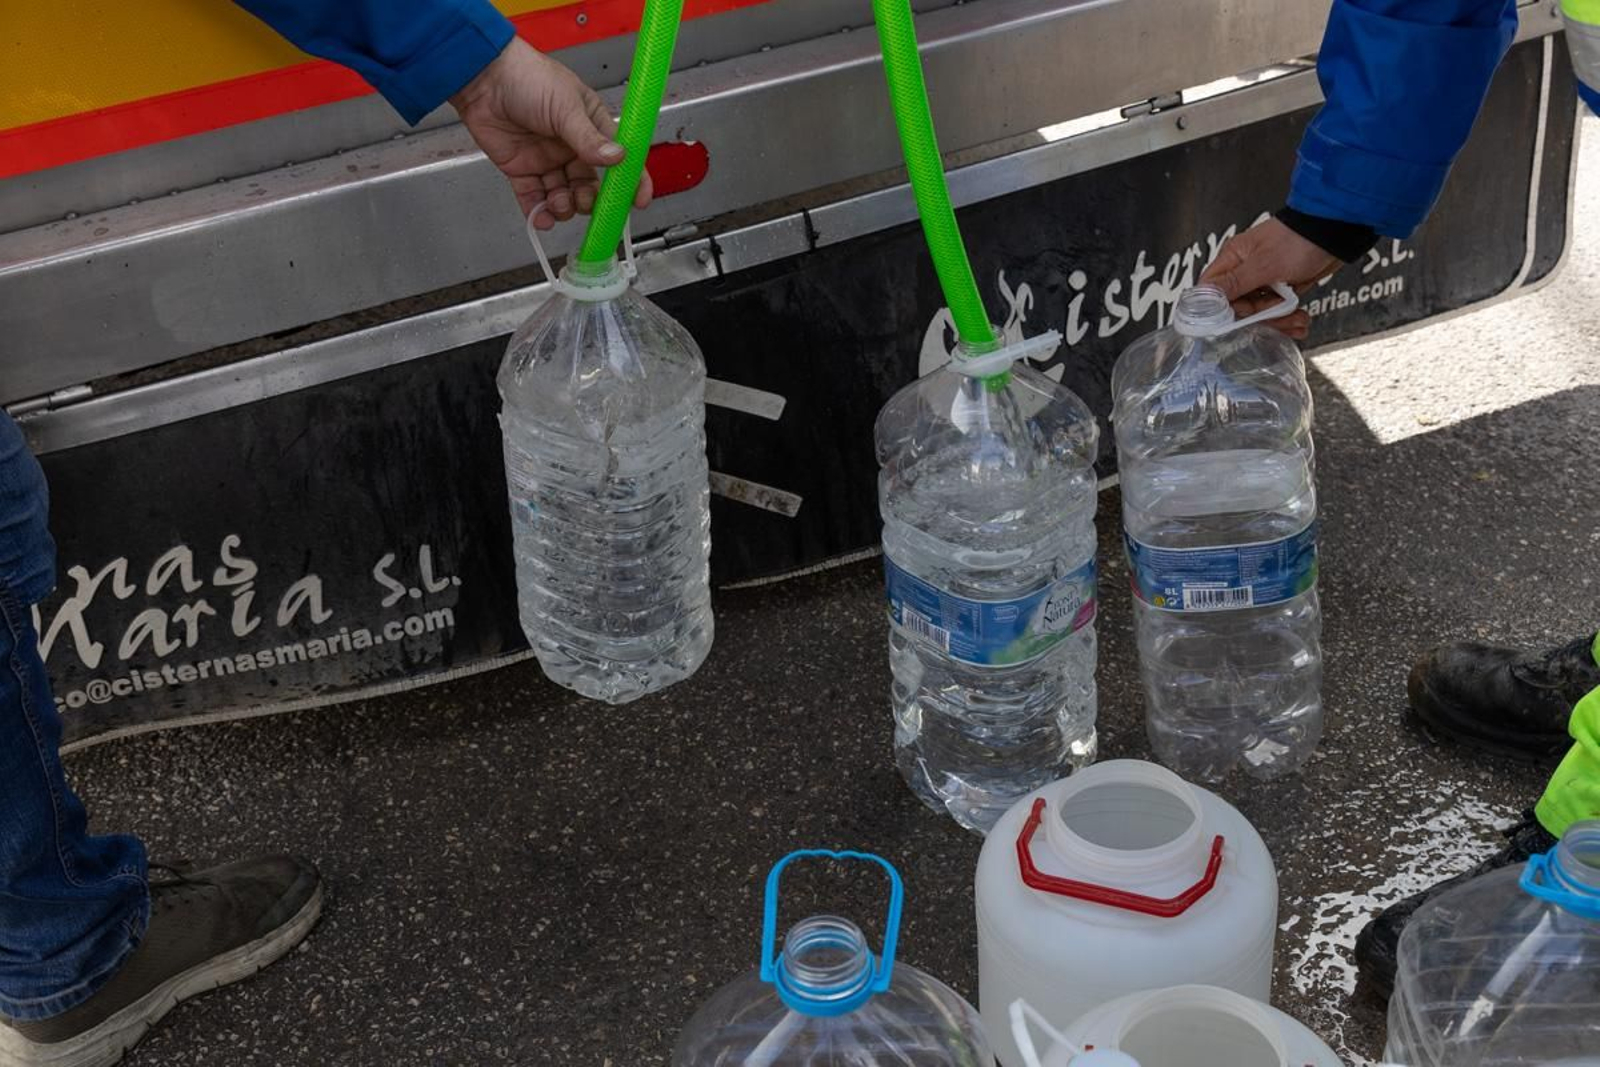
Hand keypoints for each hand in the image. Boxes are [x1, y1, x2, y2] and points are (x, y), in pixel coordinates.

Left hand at [450, 38, 652, 228]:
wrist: (484, 78)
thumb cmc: (528, 77)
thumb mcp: (565, 107)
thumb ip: (589, 138)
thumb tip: (617, 158)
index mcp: (590, 126)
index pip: (619, 158)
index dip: (631, 180)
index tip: (637, 200)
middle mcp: (571, 146)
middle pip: (590, 184)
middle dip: (590, 199)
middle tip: (586, 203)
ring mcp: (546, 160)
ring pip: (563, 195)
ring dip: (564, 206)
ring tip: (559, 203)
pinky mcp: (522, 170)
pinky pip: (533, 198)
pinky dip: (538, 212)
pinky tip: (542, 218)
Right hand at [1199, 218, 1340, 340]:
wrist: (1336, 233)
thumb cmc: (1300, 239)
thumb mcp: (1264, 265)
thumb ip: (1234, 284)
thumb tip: (1204, 297)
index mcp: (1233, 258)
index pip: (1211, 290)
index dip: (1220, 309)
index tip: (1235, 320)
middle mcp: (1245, 269)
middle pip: (1238, 306)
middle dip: (1258, 316)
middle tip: (1276, 315)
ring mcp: (1264, 279)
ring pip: (1260, 311)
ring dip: (1279, 320)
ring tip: (1295, 320)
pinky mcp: (1282, 286)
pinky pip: (1278, 309)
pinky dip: (1289, 317)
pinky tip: (1299, 320)